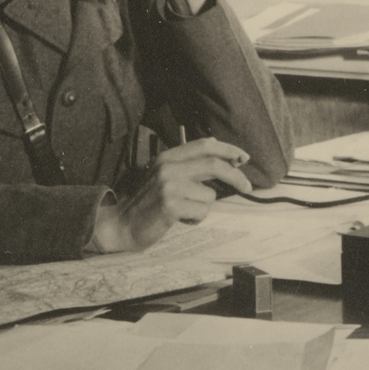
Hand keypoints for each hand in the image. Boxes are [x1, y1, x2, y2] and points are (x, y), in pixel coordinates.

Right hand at [90, 137, 251, 252]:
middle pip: (214, 165)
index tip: (243, 158)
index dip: (228, 150)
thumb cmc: (145, 203)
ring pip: (209, 195)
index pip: (205, 145)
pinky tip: (179, 219)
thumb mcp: (163, 176)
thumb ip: (186, 164)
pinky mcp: (171, 205)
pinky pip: (201, 211)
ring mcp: (169, 185)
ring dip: (202, 208)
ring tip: (183, 212)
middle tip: (247, 186)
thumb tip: (217, 151)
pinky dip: (195, 219)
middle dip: (236, 176)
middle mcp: (168, 167)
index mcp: (168, 157)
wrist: (120, 223)